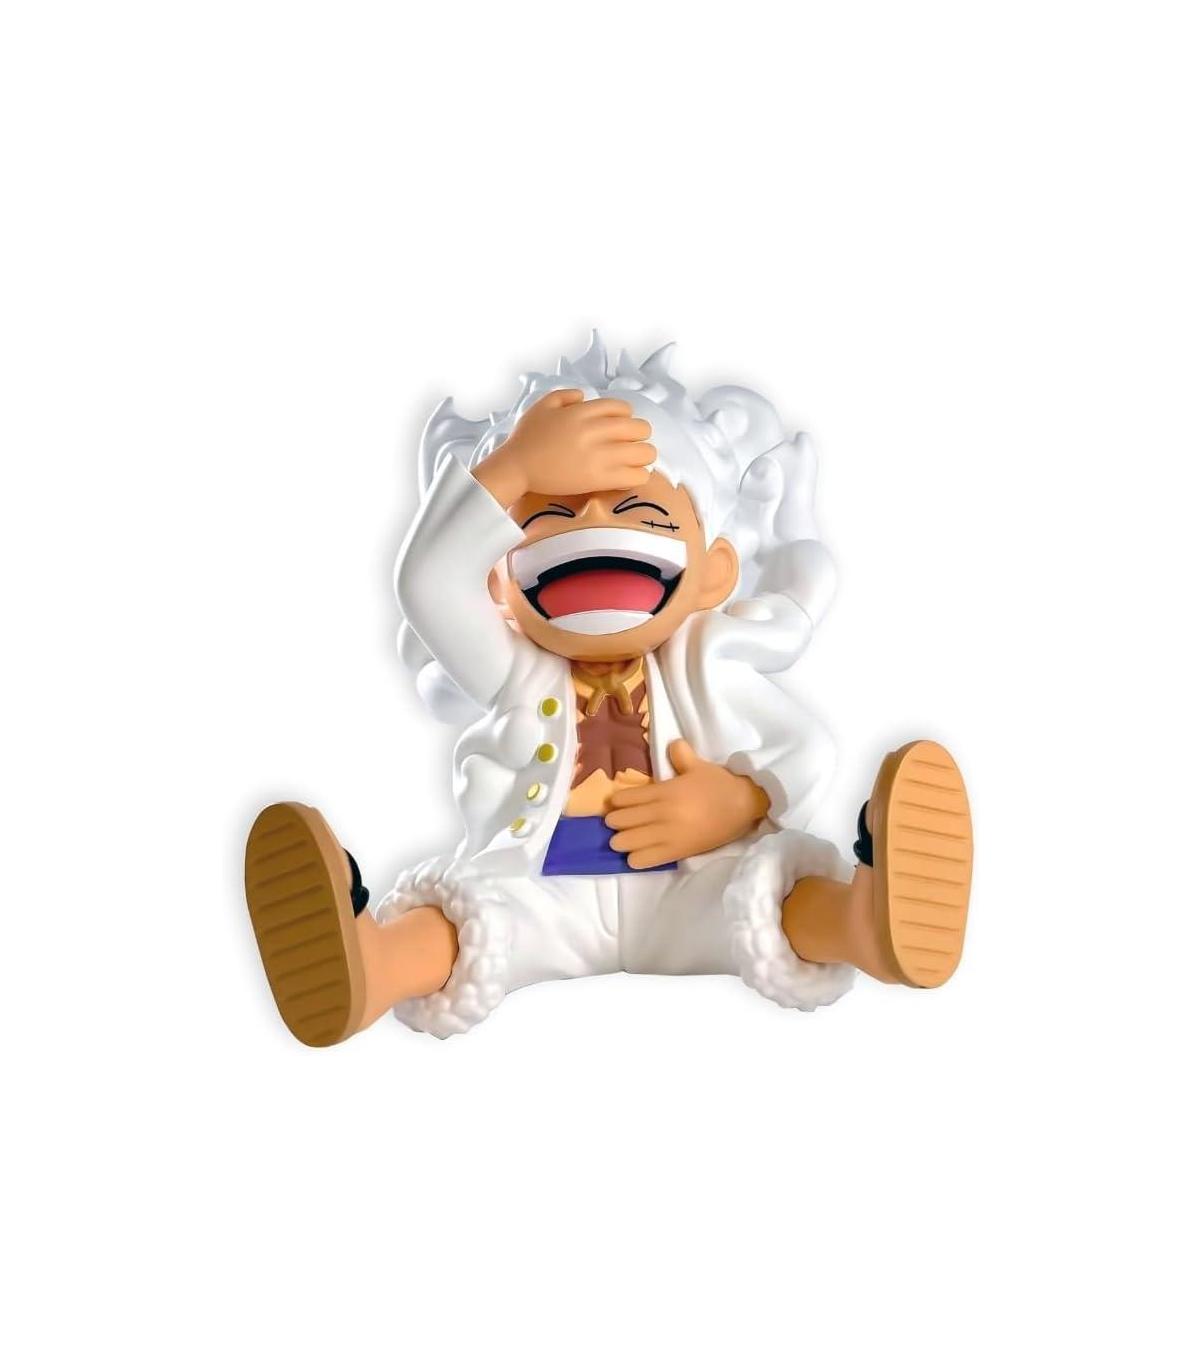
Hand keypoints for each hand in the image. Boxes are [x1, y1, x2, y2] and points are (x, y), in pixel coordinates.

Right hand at [474, 389, 655, 508]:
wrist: (516, 468)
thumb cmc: (526, 438)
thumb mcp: (542, 405)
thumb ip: (565, 395)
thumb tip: (584, 396)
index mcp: (583, 411)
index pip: (623, 408)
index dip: (626, 418)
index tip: (619, 428)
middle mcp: (595, 430)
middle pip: (640, 428)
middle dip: (639, 436)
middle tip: (630, 445)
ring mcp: (599, 455)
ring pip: (644, 452)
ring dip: (643, 456)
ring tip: (634, 462)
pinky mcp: (599, 479)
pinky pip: (636, 476)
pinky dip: (639, 476)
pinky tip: (629, 477)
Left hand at [604, 740, 769, 868]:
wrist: (744, 806)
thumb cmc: (720, 784)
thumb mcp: (699, 766)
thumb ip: (681, 755)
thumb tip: (672, 743)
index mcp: (664, 791)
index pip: (627, 798)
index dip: (616, 802)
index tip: (614, 804)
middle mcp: (662, 813)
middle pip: (622, 821)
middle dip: (614, 822)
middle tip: (614, 822)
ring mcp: (668, 834)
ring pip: (629, 841)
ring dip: (621, 841)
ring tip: (621, 840)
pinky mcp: (677, 852)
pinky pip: (646, 860)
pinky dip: (636, 859)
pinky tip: (635, 856)